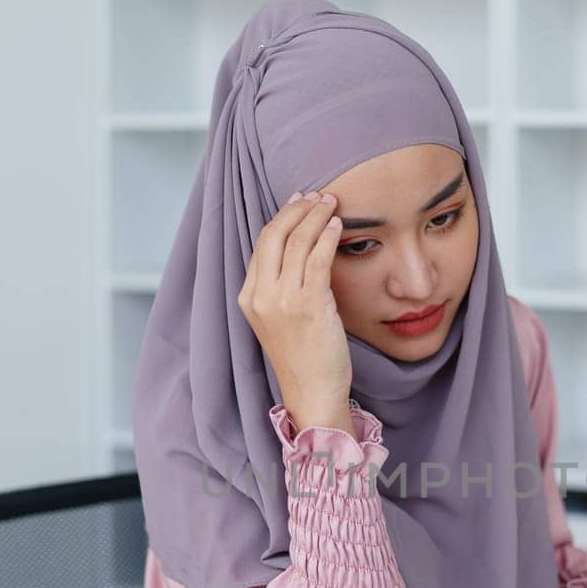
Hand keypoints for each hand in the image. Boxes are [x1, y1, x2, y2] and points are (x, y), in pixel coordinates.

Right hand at [238, 191, 353, 433]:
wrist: (312, 392)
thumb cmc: (304, 359)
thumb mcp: (281, 319)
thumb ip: (282, 288)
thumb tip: (300, 251)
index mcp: (249, 298)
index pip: (261, 244)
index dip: (282, 217)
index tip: (300, 202)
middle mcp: (260, 296)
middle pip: (274, 235)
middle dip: (297, 208)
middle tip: (318, 195)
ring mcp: (282, 300)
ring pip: (297, 242)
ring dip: (316, 215)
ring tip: (332, 202)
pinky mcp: (308, 305)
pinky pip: (318, 258)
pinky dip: (328, 236)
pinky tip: (338, 225)